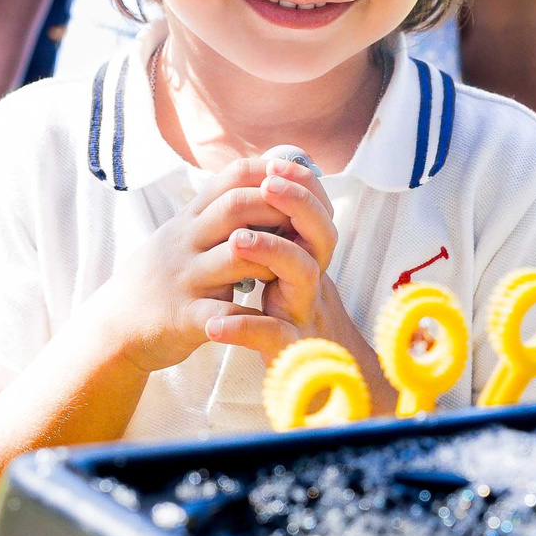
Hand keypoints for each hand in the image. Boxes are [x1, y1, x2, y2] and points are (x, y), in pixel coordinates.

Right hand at [81, 160, 301, 373]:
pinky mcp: (185, 316)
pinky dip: (252, 315)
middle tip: (305, 227)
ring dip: (272, 258)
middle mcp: (185, 241)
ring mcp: (185, 277)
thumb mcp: (182, 236)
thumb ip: (214, 215)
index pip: (230, 177)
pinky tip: (272, 317)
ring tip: (291, 268)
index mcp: (189, 219)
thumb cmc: (162, 278)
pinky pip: (224, 313)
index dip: (268, 173)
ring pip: (236, 255)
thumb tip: (261, 187)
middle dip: (278, 211)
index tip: (297, 182)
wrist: (115, 326)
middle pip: (236, 207)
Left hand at [210, 157, 347, 352]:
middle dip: (296, 205)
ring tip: (238, 241)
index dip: (303, 185)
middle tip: (268, 187)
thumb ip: (281, 226)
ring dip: (272, 251)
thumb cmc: (287, 305)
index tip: (275, 165)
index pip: (319, 209)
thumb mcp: (286, 263)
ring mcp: (303, 311)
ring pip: (303, 274)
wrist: (307, 369)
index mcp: (310, 254)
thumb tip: (268, 174)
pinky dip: (242, 329)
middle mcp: (314, 278)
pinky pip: (270, 335)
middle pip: (321, 235)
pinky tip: (214, 325)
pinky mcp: (288, 348)